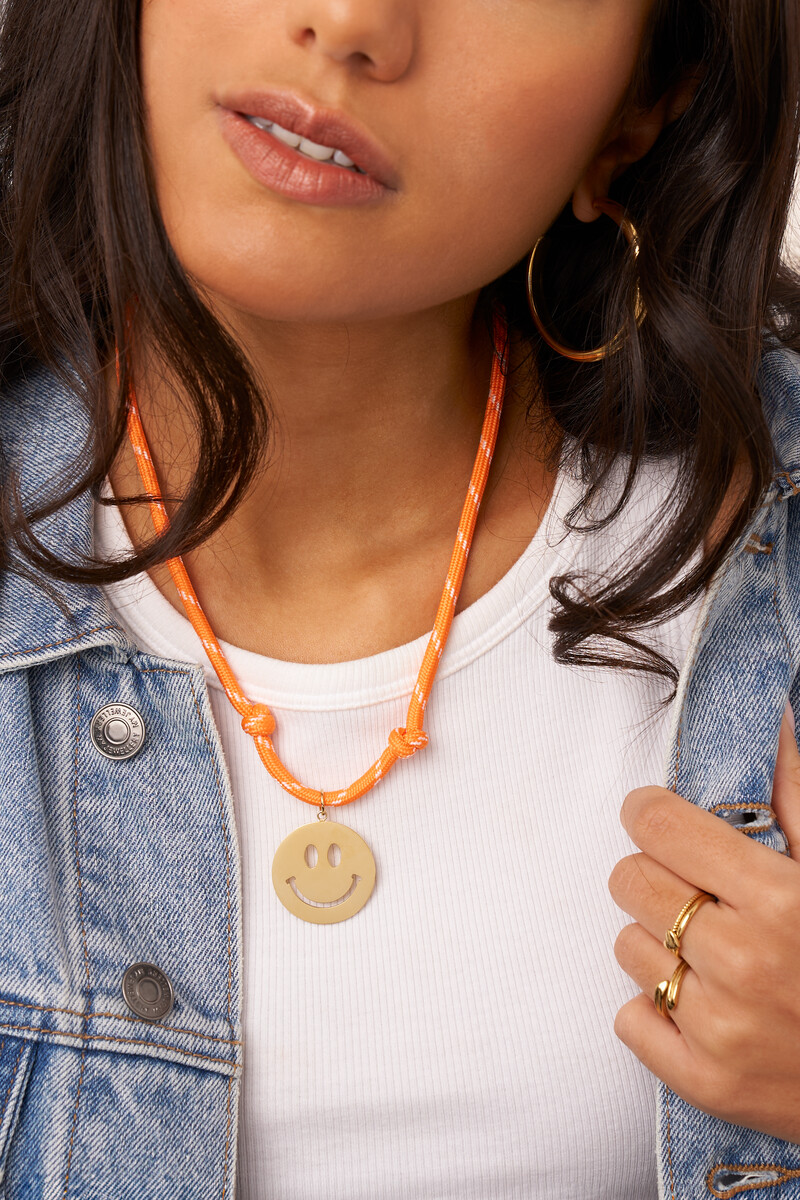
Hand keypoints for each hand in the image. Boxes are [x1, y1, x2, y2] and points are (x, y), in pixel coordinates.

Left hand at [608, 712, 799, 1141]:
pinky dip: (659, 1010)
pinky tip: (708, 1005)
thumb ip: (797, 797)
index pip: (656, 826)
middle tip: (701, 893)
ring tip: (717, 955)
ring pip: (628, 946)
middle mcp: (741, 961)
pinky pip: (630, 1019)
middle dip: (659, 877)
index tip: (663, 819)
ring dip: (663, 944)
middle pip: (630, 880)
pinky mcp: (706, 1082)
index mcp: (777, 898)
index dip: (654, 814)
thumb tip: (775, 724)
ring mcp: (719, 1028)